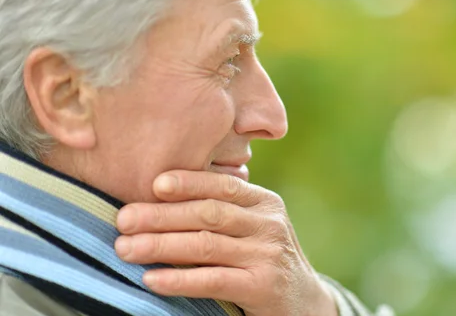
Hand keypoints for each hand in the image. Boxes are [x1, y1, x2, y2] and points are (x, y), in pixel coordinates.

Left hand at [114, 171, 337, 315]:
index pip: (222, 185)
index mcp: (264, 202)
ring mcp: (267, 254)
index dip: (189, 182)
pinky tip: (152, 279)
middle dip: (162, 215)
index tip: (154, 183)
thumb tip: (160, 197)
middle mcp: (268, 223)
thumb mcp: (253, 228)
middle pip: (208, 213)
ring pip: (206, 245)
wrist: (304, 301)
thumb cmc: (263, 258)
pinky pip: (213, 280)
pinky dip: (179, 279)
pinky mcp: (263, 286)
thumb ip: (223, 212)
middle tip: (123, 219)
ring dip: (161, 245)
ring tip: (125, 249)